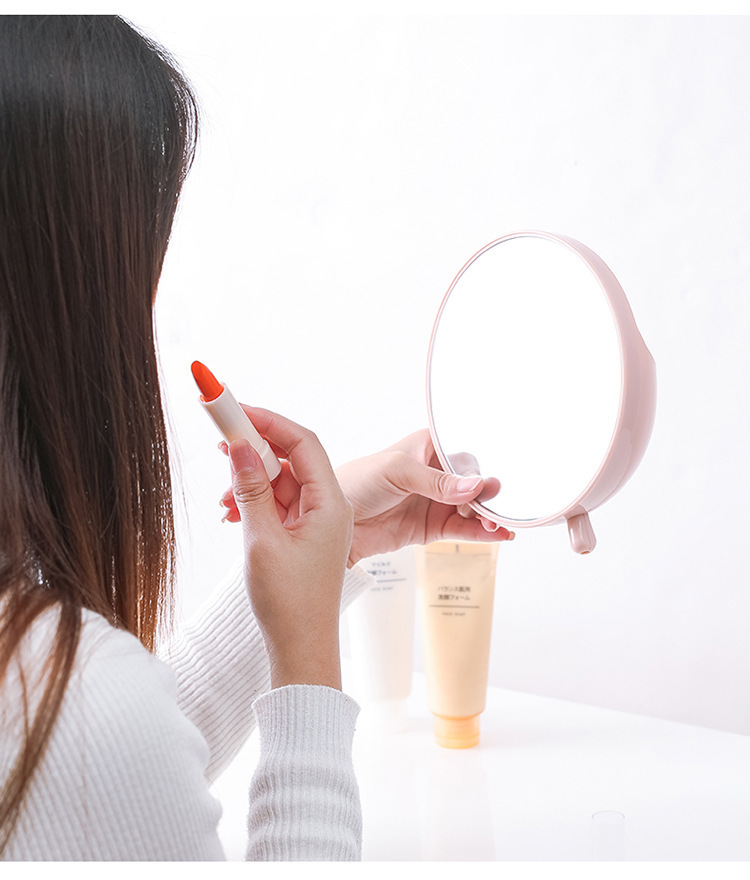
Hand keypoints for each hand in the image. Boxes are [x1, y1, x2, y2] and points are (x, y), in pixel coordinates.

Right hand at [224, 408, 352, 689]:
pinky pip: (280, 501)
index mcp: (330, 504)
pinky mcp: (304, 534)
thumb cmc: (289, 603)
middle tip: (221, 428)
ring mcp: (317, 520)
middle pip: (294, 456)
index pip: (303, 443)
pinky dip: (257, 495)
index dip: (269, 420)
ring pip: (284, 479)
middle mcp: (329, 506)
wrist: (300, 649)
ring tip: (222, 474)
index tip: (236, 407)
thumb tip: (239, 446)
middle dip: (258, 441)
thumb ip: (251, 490)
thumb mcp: (262, 540)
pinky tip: (232, 501)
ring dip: (253, 472)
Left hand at [333, 429, 512, 565]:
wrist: (335, 522)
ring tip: (497, 526)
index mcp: (427, 448)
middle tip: (493, 510)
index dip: (477, 472)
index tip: (486, 487)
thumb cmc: (356, 482)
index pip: (464, 457)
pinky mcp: (431, 527)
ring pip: (472, 508)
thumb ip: (437, 481)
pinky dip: (480, 533)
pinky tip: (497, 535)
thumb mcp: (397, 472)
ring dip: (487, 516)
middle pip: (474, 484)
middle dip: (487, 497)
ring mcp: (435, 501)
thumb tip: (474, 486)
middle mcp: (435, 473)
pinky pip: (462, 530)